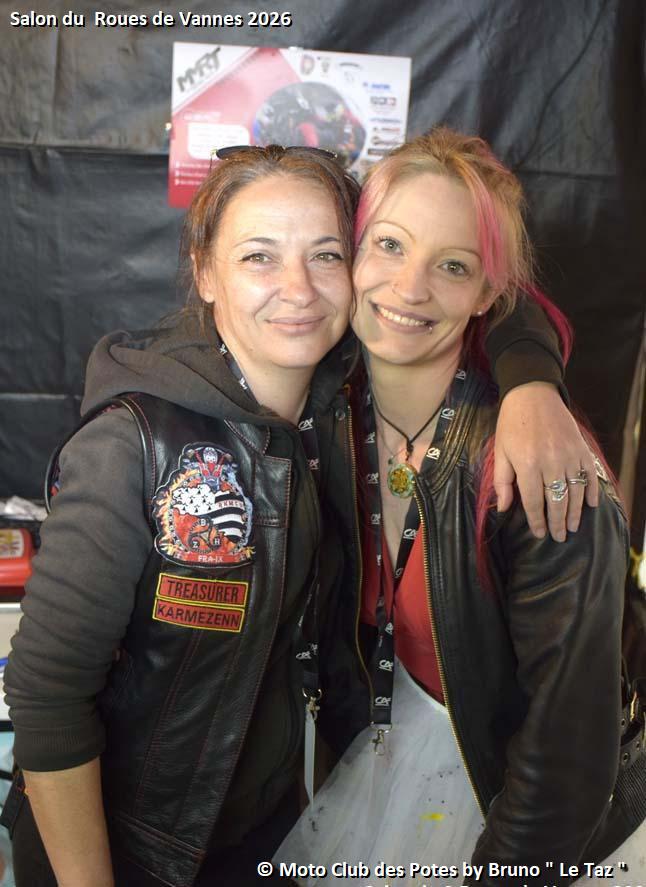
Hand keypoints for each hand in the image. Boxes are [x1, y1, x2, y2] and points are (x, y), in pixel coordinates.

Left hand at [494, 382, 598, 540]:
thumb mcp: (500, 452)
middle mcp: (551, 462)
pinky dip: (592, 492)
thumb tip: (504, 508)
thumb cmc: (512, 424)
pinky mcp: (582, 448)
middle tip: (559, 537)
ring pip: (576, 492)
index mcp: (527, 464)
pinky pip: (590, 475)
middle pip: (557, 501)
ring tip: (572, 526)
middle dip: (557, 522)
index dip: (537, 521)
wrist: (533, 394)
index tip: (540, 533)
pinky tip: (591, 505)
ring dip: (575, 512)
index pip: (533, 501)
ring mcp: (569, 455)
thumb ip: (502, 481)